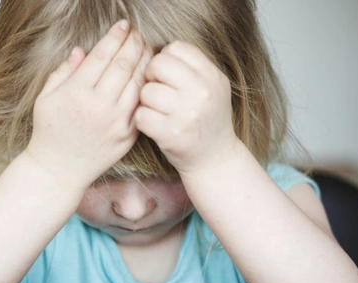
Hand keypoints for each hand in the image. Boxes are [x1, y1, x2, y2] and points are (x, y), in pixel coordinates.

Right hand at [26, 20, 151, 188]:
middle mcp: (99, 106)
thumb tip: (83, 51)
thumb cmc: (49, 132)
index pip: (102, 56)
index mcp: (77, 93)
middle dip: (134, 43)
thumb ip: (64, 72)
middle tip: (139, 32)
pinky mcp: (128, 135)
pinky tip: (148, 76)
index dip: (115, 37)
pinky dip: (147, 87)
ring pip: (138, 83)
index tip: (123, 25)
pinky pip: (142, 105)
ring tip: (147, 48)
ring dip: (145, 62)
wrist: (59, 170)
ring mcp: (117, 122)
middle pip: (124, 65)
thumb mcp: (46, 98)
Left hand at [136, 41, 239, 174]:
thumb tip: (157, 50)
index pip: (176, 48)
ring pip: (146, 91)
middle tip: (156, 90)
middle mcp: (201, 93)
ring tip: (157, 110)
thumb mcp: (213, 88)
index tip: (167, 75)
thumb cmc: (207, 120)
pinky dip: (143, 120)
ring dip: (146, 101)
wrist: (215, 159)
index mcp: (212, 77)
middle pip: (158, 64)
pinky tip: (153, 125)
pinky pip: (141, 115)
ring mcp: (186, 114)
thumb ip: (192, 68)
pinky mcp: (170, 135)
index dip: (165, 59)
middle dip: (151, 76)